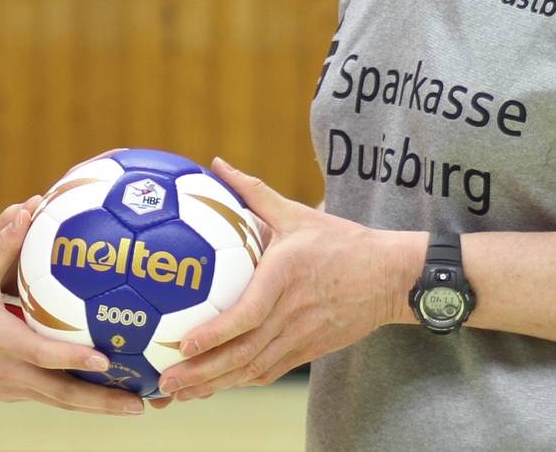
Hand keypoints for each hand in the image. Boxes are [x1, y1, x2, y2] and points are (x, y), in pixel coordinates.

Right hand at [0, 201, 146, 414]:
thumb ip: (2, 249)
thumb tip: (26, 212)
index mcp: (5, 342)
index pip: (43, 354)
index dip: (73, 358)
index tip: (104, 361)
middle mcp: (14, 373)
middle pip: (63, 394)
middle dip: (101, 401)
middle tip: (138, 403)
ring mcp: (17, 389)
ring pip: (62, 403)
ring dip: (98, 407)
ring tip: (135, 406)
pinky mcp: (18, 394)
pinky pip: (54, 399)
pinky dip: (81, 401)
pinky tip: (107, 397)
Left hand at [154, 159, 418, 400]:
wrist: (390, 278)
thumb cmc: (342, 242)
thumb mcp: (298, 213)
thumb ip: (254, 192)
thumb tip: (217, 164)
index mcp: (285, 278)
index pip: (247, 314)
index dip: (215, 333)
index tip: (184, 343)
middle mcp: (290, 314)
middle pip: (242, 353)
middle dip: (202, 372)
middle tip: (165, 381)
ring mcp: (300, 338)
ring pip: (252, 370)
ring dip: (215, 384)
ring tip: (178, 392)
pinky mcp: (308, 352)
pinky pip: (268, 372)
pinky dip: (239, 382)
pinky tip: (212, 387)